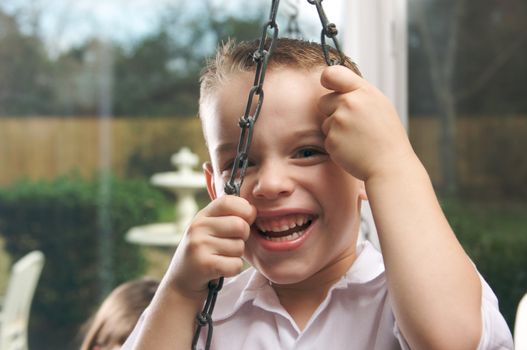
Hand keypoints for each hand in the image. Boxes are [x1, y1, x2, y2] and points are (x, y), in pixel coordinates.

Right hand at [165, 195, 255, 300]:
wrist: (181, 283)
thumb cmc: (204, 253)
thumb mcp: (209, 230)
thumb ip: (227, 217)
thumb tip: (253, 210)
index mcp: (202, 216)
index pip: (228, 201)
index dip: (244, 209)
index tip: (246, 220)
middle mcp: (198, 227)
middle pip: (240, 225)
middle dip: (243, 238)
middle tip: (231, 245)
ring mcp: (199, 246)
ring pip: (239, 247)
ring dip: (236, 256)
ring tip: (221, 258)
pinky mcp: (204, 265)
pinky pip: (236, 264)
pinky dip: (233, 269)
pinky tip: (221, 269)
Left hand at [318, 65, 414, 180]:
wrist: (390, 165)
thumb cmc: (387, 136)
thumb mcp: (379, 105)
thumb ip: (358, 94)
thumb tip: (338, 88)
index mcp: (363, 91)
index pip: (332, 73)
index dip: (326, 79)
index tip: (328, 87)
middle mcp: (349, 103)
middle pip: (323, 101)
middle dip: (332, 111)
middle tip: (352, 123)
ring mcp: (339, 122)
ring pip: (325, 122)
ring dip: (335, 130)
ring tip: (357, 138)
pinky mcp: (332, 140)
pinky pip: (327, 139)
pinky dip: (337, 144)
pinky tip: (353, 148)